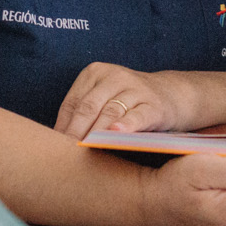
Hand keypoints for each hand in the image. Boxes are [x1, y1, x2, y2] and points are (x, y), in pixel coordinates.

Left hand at [57, 62, 184, 138]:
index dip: (62, 126)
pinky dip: (126, 126)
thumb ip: (82, 112)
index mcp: (95, 72)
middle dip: (75, 131)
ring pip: (110, 112)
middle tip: (65, 153)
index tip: (54, 148)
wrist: (171, 94)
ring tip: (85, 148)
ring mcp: (136, 89)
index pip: (73, 102)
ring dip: (96, 132)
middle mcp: (115, 76)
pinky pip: (137, 117)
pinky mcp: (154, 105)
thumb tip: (55, 140)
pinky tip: (116, 134)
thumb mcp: (103, 97)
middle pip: (88, 107)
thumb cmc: (127, 101)